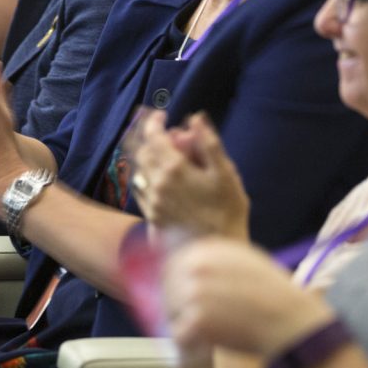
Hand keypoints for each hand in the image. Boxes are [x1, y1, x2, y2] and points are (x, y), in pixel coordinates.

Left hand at [128, 111, 249, 239]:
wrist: (217, 252)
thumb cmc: (228, 211)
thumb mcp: (225, 173)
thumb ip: (209, 144)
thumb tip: (195, 118)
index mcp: (175, 169)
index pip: (154, 136)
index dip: (154, 122)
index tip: (162, 114)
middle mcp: (158, 184)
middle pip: (142, 151)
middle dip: (149, 138)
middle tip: (164, 134)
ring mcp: (152, 202)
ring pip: (139, 170)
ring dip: (147, 158)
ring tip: (163, 155)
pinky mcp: (152, 217)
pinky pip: (141, 190)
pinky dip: (147, 177)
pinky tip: (161, 179)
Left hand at [163, 237, 334, 354]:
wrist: (290, 319)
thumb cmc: (272, 293)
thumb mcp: (244, 260)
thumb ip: (215, 259)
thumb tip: (186, 267)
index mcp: (207, 248)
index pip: (171, 265)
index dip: (177, 285)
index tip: (191, 300)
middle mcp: (197, 265)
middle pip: (167, 289)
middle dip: (179, 306)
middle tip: (202, 320)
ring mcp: (195, 291)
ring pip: (171, 313)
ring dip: (186, 325)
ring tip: (212, 330)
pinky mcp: (197, 319)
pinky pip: (179, 336)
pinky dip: (192, 345)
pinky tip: (210, 343)